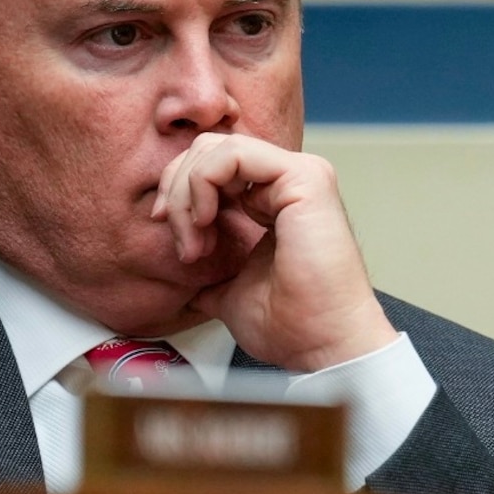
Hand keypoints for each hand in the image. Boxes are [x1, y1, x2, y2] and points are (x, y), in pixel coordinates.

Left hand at [150, 133, 395, 373]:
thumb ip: (212, 274)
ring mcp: (300, 175)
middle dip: (177, 190)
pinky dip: (203, 183)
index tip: (172, 237)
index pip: (213, 167)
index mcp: (275, 201)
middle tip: (181, 240)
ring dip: (186, 192)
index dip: (179, 194)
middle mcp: (289, 181)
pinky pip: (233, 154)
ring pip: (217, 148)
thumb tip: (186, 284)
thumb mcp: (230, 292)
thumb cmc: (292, 325)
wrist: (321, 345)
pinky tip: (205, 221)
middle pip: (210, 148)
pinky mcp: (304, 178)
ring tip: (193, 239)